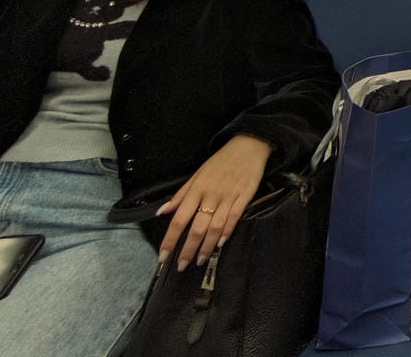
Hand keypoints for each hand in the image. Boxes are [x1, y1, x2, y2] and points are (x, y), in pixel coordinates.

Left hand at [157, 134, 272, 272]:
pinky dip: (226, 233)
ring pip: (215, 227)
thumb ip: (181, 194)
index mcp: (197, 189)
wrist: (248, 146)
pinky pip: (234, 219)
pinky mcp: (244, 197)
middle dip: (188, 249)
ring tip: (199, 259)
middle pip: (197, 228)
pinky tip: (220, 244)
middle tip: (181, 265)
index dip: (170, 239)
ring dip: (206, 247)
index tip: (163, 255)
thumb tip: (162, 211)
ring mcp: (229, 197)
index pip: (179, 219)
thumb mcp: (197, 174)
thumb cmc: (220, 161)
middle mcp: (211, 195)